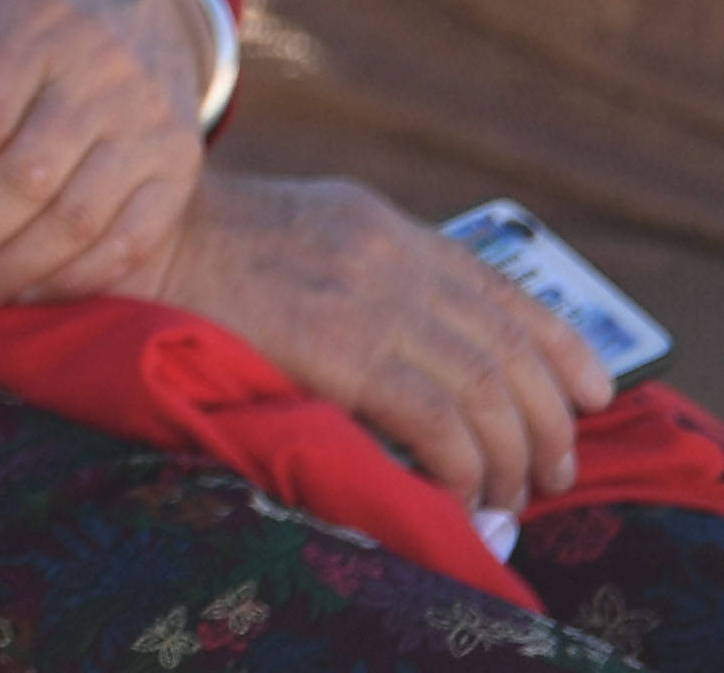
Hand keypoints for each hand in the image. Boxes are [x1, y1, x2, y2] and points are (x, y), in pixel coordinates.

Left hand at [0, 0, 209, 318]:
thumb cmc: (30, 3)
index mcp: (39, 23)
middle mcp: (103, 75)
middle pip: (27, 179)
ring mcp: (149, 125)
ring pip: (75, 220)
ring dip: (5, 272)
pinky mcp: (179, 168)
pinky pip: (129, 243)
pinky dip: (68, 280)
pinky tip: (16, 293)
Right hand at [151, 172, 613, 514]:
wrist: (129, 242)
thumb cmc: (196, 253)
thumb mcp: (298, 237)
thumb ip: (363, 271)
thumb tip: (426, 343)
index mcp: (382, 225)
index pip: (503, 287)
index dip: (563, 348)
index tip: (593, 394)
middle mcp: (390, 254)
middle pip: (508, 347)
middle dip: (547, 421)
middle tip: (551, 473)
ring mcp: (368, 296)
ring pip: (486, 390)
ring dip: (511, 457)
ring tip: (511, 498)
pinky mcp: (342, 345)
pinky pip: (438, 420)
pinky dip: (463, 468)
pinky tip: (457, 496)